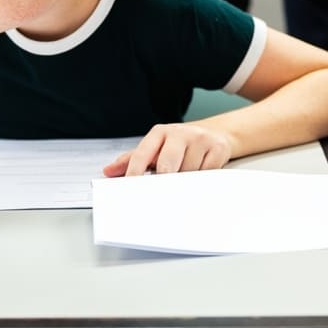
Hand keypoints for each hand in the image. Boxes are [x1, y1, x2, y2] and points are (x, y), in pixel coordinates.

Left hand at [102, 123, 233, 176]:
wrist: (215, 133)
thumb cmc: (179, 144)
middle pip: (167, 165)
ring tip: (186, 177)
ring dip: (185, 183)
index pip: (143, 154)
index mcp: (160, 132)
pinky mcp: (218, 147)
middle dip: (163, 183)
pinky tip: (201, 174)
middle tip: (160, 195)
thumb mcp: (156, 148)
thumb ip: (132, 159)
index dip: (135, 172)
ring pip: (188, 173)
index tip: (130, 188)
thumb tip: (109, 171)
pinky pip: (206, 173)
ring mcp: (200, 139)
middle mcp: (179, 133)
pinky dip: (202, 179)